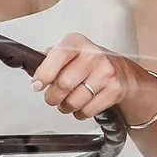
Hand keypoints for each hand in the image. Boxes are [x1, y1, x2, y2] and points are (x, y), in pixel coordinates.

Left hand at [32, 34, 156, 122]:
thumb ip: (51, 57)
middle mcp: (93, 55)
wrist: (124, 73)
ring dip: (66, 107)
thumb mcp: (72, 53)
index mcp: (77, 42)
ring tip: (68, 102)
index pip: (57, 56)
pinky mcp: (114, 90)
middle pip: (63, 84)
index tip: (38, 84)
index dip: (44, 74)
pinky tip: (82, 106)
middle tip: (53, 97)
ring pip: (74, 101)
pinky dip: (80, 113)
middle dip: (53, 97)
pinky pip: (87, 110)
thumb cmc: (92, 63)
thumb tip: (32, 63)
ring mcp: (105, 73)